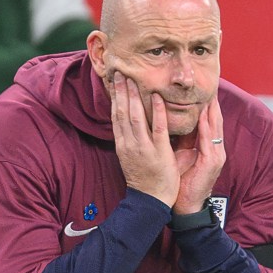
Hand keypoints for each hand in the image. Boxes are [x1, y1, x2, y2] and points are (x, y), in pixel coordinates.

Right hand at [110, 71, 179, 207]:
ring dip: (134, 96)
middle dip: (121, 91)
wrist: (150, 200)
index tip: (114, 80)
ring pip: (135, 117)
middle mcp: (129, 144)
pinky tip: (156, 97)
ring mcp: (143, 148)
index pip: (116, 116)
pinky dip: (157, 112)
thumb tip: (128, 122)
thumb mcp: (130, 157)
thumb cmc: (143, 179)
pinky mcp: (158, 152)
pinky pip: (157, 129)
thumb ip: (129, 139)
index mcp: (122, 144)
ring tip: (133, 78)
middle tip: (121, 71)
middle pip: (122, 113)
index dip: (114, 97)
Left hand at [173, 97, 225, 214]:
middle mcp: (216, 148)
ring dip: (211, 108)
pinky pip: (209, 139)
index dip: (207, 104)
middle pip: (215, 119)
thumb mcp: (183, 156)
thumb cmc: (184, 182)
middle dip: (212, 101)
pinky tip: (203, 113)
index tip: (202, 88)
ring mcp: (216, 154)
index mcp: (209, 147)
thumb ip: (183, 140)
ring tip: (208, 91)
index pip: (209, 120)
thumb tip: (174, 122)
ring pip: (215, 125)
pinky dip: (206, 125)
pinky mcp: (212, 161)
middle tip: (209, 83)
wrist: (187, 206)